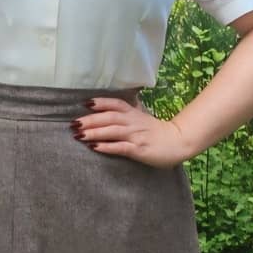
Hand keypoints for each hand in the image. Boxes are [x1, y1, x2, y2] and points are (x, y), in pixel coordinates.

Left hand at [72, 96, 189, 167]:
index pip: (116, 104)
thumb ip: (129, 112)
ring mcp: (136, 136)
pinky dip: (107, 146)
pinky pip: (121, 147)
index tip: (85, 103)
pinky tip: (95, 147)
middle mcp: (134, 122)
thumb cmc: (158, 132)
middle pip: (109, 117)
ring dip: (94, 132)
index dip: (100, 103)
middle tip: (73, 124)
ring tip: (79, 135)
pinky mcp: (139, 149)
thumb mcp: (143, 118)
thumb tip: (113, 107)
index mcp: (134, 113)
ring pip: (112, 131)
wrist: (179, 142)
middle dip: (90, 120)